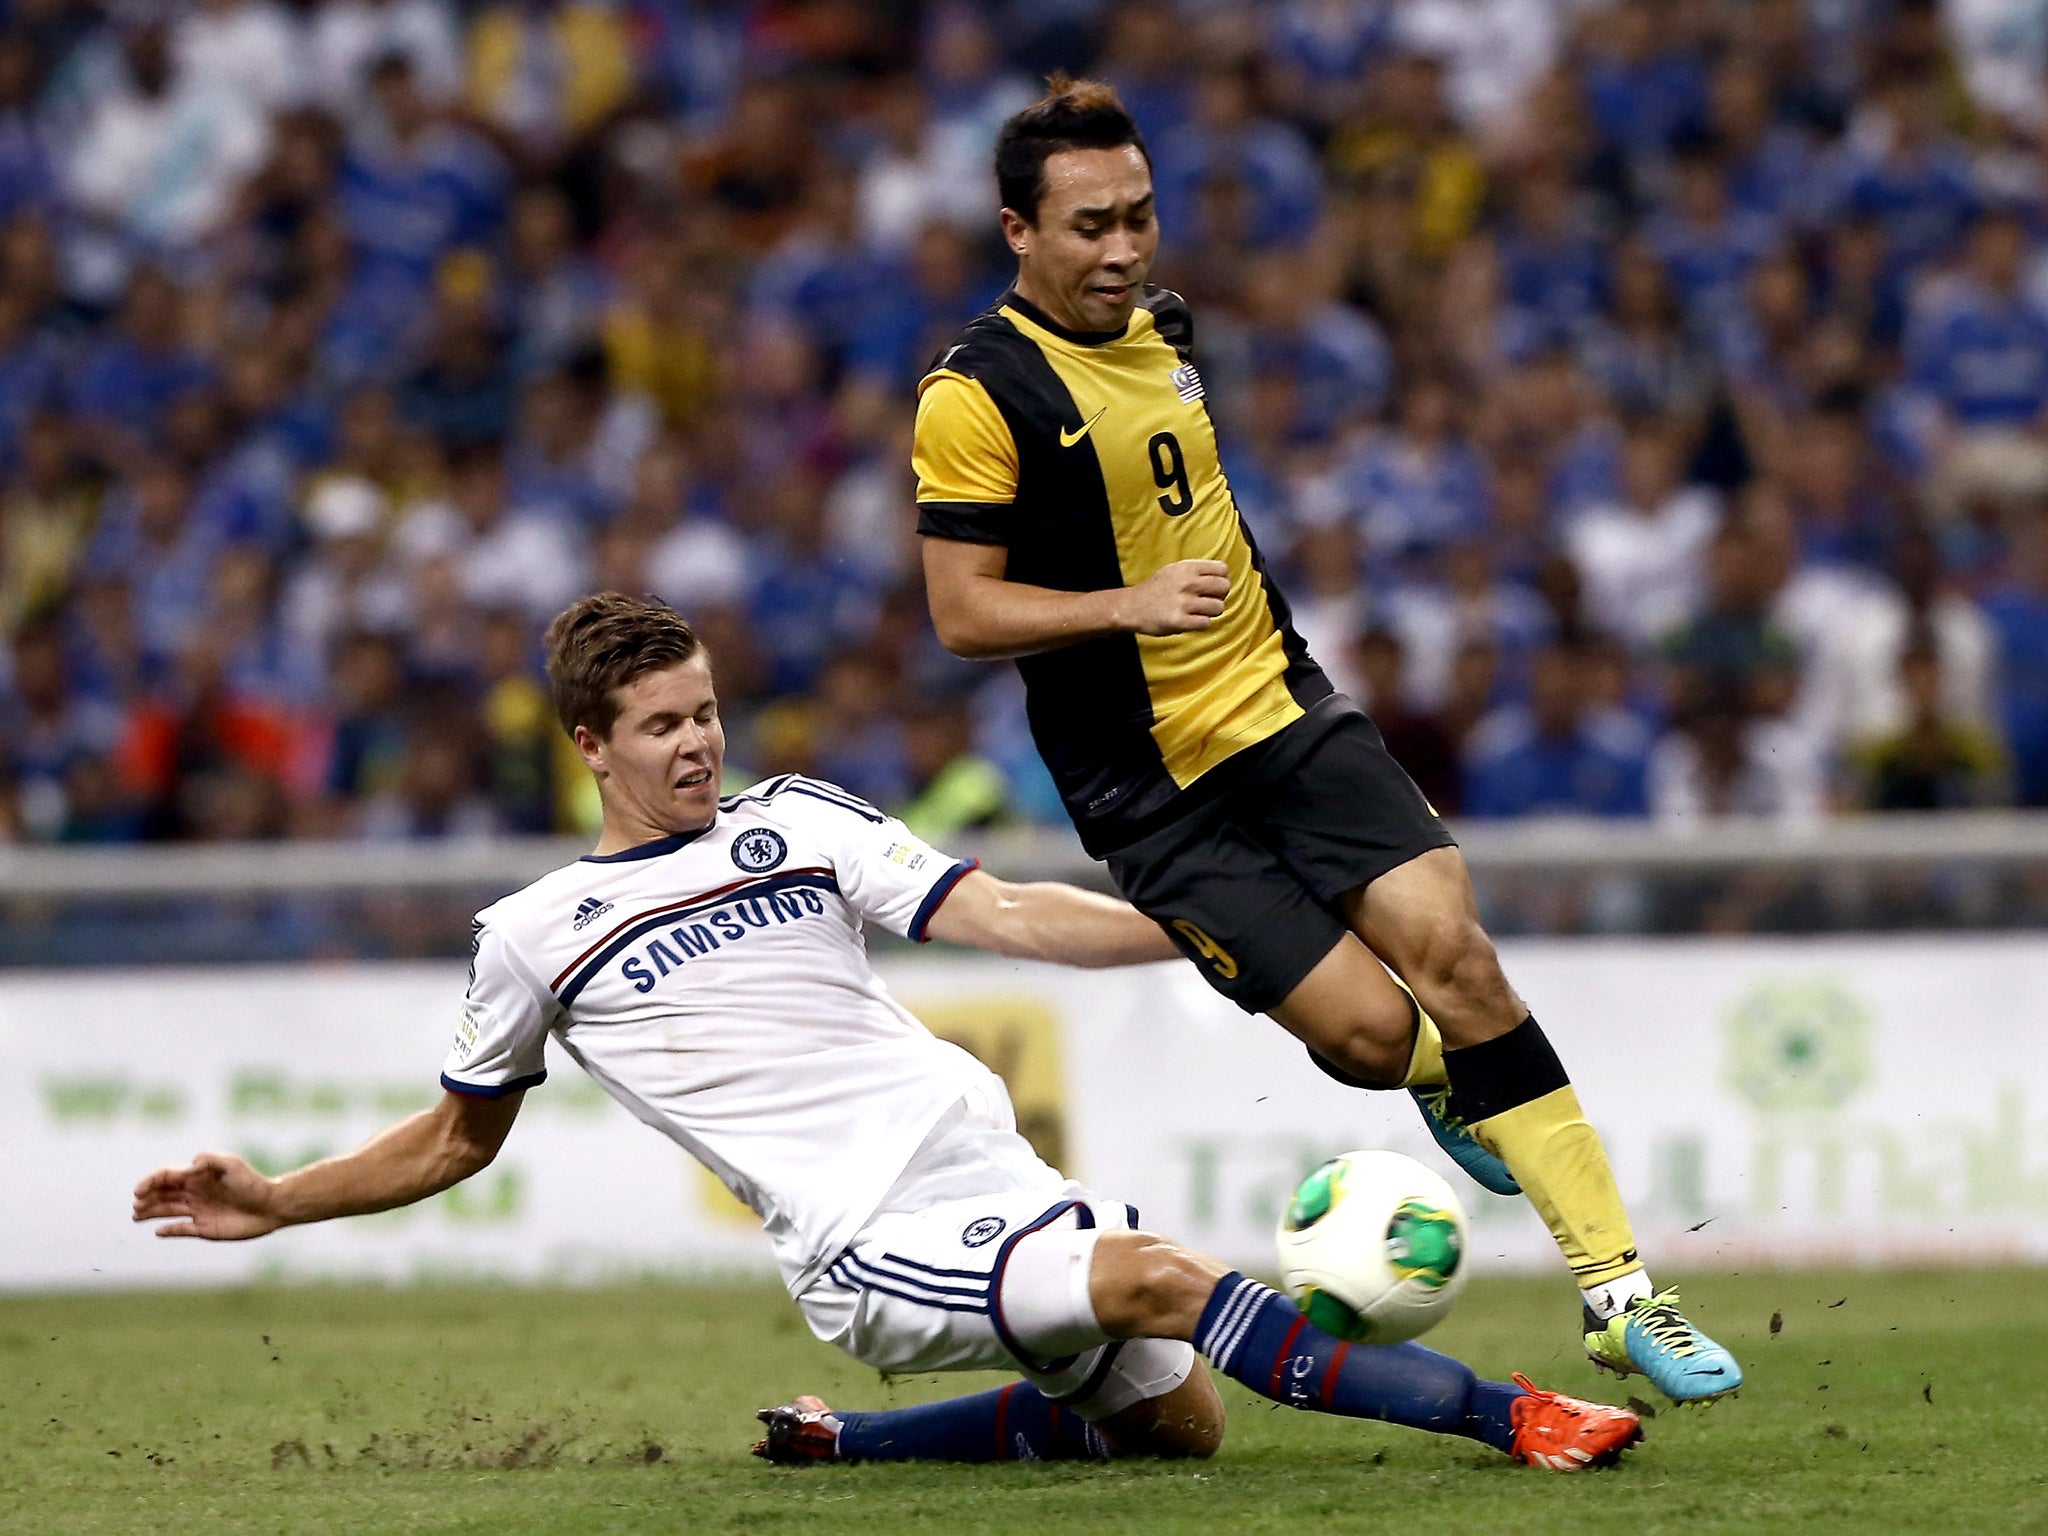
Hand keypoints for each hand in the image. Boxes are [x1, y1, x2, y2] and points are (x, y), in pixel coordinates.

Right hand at [132, 1152, 283, 1240]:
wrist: (271, 1206)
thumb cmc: (252, 1183)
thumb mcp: (232, 1165)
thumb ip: (210, 1160)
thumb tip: (190, 1165)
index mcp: (198, 1176)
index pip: (167, 1177)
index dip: (150, 1182)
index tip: (139, 1191)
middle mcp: (195, 1193)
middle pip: (163, 1194)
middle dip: (147, 1198)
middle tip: (136, 1205)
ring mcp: (199, 1211)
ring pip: (168, 1211)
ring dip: (151, 1212)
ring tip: (136, 1216)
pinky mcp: (205, 1228)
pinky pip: (182, 1229)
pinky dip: (170, 1230)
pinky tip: (158, 1231)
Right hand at [1123, 560, 1229, 635]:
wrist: (1132, 607)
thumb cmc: (1157, 589)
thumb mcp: (1175, 570)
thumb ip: (1197, 571)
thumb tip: (1224, 577)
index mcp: (1187, 567)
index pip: (1223, 570)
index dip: (1222, 579)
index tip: (1213, 587)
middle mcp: (1187, 582)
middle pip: (1224, 587)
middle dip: (1220, 596)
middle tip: (1208, 601)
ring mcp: (1183, 602)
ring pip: (1218, 607)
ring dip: (1211, 612)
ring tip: (1198, 612)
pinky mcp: (1179, 621)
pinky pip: (1206, 623)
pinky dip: (1201, 624)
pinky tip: (1191, 621)